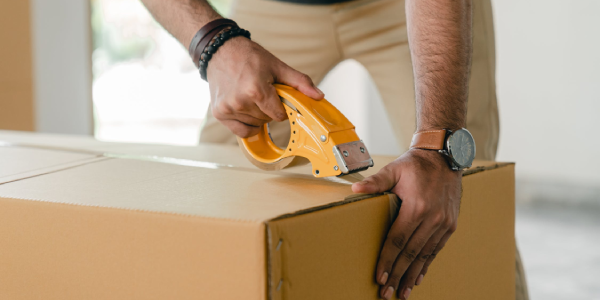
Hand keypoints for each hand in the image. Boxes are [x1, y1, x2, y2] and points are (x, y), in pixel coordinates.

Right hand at [206, 36, 323, 137]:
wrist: (220, 51)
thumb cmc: (249, 57)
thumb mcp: (278, 66)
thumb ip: (300, 82)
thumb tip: (319, 96)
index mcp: (256, 90)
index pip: (279, 115)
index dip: (282, 108)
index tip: (277, 97)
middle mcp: (240, 102)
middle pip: (267, 120)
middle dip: (269, 109)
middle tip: (262, 92)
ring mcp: (228, 109)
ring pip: (255, 125)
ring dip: (257, 115)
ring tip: (251, 96)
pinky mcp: (219, 113)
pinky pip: (241, 132)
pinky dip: (247, 124)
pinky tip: (246, 110)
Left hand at [352, 149, 461, 299]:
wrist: (445, 156)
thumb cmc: (416, 164)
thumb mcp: (394, 169)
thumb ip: (376, 182)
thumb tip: (356, 190)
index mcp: (417, 206)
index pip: (398, 240)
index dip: (387, 260)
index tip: (379, 277)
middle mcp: (433, 218)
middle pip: (411, 253)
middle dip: (397, 275)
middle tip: (386, 293)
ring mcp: (444, 223)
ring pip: (425, 255)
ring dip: (412, 275)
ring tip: (402, 292)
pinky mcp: (450, 225)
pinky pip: (436, 250)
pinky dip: (426, 265)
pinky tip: (417, 277)